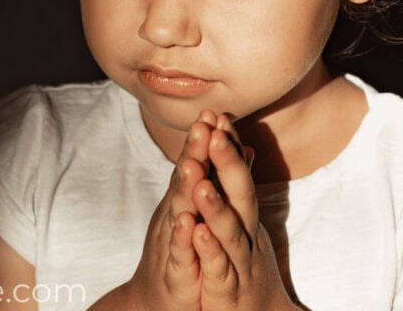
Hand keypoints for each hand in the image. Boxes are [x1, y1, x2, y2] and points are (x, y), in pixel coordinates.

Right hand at [121, 110, 219, 310]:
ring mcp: (174, 242)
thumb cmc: (185, 252)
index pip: (197, 163)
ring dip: (185, 188)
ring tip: (192, 165)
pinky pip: (179, 253)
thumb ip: (221, 179)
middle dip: (194, 152)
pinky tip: (188, 223)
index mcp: (187, 201)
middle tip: (202, 125)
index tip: (214, 111)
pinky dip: (182, 238)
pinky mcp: (175, 272)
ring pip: (179, 212)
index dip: (204, 139)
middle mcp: (177, 215)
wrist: (158, 299)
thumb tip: (244, 147)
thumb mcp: (204, 214)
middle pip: (186, 180)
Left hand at [192, 115, 298, 310]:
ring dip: (215, 205)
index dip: (228, 145)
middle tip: (215, 132)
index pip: (237, 172)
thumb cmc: (243, 261)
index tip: (217, 114)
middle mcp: (246, 233)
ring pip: (229, 231)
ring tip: (201, 182)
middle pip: (240, 194)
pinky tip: (196, 232)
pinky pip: (218, 267)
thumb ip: (238, 183)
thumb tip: (243, 145)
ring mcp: (238, 261)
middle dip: (227, 163)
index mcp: (244, 215)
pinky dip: (208, 250)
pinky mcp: (225, 289)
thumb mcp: (241, 220)